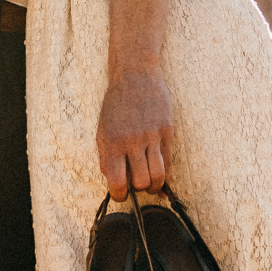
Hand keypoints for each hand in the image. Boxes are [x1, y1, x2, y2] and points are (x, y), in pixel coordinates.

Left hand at [97, 67, 173, 198]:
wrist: (135, 75)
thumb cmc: (116, 105)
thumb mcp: (102, 130)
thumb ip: (105, 157)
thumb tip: (114, 182)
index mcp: (111, 142)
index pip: (117, 182)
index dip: (120, 195)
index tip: (121, 195)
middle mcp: (131, 141)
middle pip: (142, 182)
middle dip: (140, 190)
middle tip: (138, 186)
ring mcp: (151, 136)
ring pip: (158, 175)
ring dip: (155, 186)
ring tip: (152, 185)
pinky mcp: (167, 130)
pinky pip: (169, 161)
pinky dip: (166, 175)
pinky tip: (163, 180)